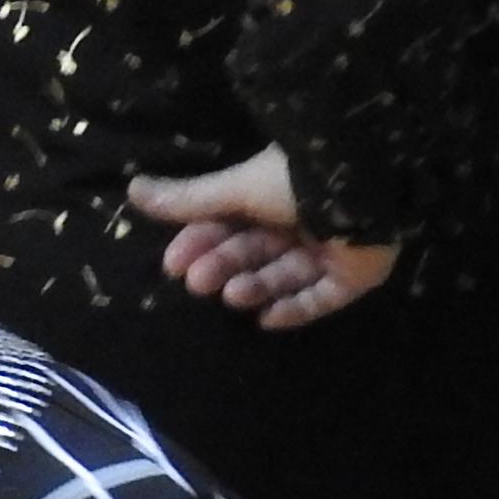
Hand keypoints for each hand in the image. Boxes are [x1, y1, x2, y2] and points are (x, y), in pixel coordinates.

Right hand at [128, 147, 397, 329]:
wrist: (365, 184)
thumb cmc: (298, 179)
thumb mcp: (237, 188)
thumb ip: (189, 198)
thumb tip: (132, 189)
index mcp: (273, 192)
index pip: (230, 223)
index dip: (201, 242)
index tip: (174, 262)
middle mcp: (301, 218)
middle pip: (254, 251)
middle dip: (224, 266)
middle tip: (199, 281)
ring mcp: (330, 246)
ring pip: (284, 274)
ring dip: (253, 287)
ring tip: (232, 294)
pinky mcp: (355, 273)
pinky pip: (321, 297)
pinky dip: (294, 309)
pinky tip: (267, 319)